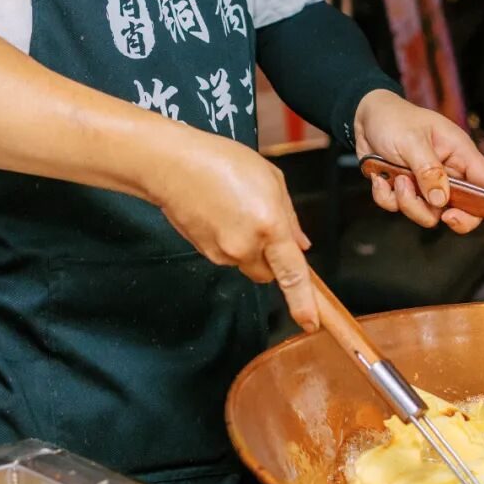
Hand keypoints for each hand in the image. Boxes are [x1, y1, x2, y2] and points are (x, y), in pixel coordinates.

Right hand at [153, 128, 318, 332]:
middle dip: (271, 259)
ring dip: (248, 247)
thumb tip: (299, 244)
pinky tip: (221, 214)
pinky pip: (227, 255)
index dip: (303, 302)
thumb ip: (290, 217)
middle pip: (268, 274)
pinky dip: (229, 241)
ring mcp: (221, 253)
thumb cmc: (220, 161)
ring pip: (246, 263)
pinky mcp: (204, 253)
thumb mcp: (271, 178)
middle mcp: (245, 246)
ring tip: (235, 209)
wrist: (172, 165)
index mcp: (269, 225)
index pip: (292, 274)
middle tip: (263, 225)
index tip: (311, 323)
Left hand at [354, 89, 483, 232]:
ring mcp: (425, 184)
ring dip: (409, 202)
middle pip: (463, 209)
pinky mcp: (405, 190)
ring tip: (397, 179)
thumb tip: (442, 201)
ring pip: (428, 213)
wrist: (363, 117)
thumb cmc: (394, 119)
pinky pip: (400, 208)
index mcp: (459, 154)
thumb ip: (429, 170)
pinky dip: (387, 197)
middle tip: (442, 213)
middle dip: (450, 215)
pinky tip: (380, 177)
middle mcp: (447, 172)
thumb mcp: (412, 141)